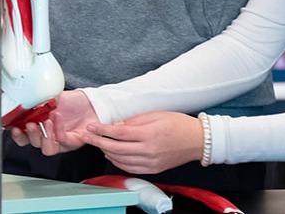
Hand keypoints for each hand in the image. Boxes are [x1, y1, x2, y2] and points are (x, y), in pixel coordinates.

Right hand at [10, 89, 99, 153]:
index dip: (17, 135)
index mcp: (39, 127)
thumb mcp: (51, 97)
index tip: (13, 127)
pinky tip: (58, 117)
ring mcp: (60, 141)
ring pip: (47, 149)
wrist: (90, 103)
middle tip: (30, 124)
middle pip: (33, 144)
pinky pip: (63, 140)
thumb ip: (38, 99)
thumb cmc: (71, 102)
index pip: (23, 137)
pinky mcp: (72, 142)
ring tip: (46, 122)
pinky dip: (59, 129)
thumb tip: (25, 97)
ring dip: (44, 137)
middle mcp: (48, 136)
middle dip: (30, 135)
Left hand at [83, 111, 207, 173]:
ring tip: (98, 144)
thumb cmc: (177, 124)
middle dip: (98, 142)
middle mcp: (149, 151)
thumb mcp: (155, 114)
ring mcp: (151, 162)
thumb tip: (115, 125)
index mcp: (149, 134)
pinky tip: (112, 155)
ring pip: (121, 161)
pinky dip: (118, 162)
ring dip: (106, 152)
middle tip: (87, 137)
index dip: (102, 131)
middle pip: (116, 149)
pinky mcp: (153, 170)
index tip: (91, 127)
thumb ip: (133, 120)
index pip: (118, 134)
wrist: (197, 140)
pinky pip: (130, 168)